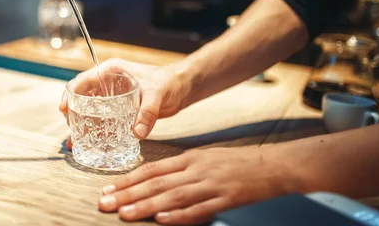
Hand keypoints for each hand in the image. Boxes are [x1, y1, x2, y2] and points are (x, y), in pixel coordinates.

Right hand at [59, 58, 190, 140]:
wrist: (182, 88)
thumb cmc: (169, 82)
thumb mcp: (157, 94)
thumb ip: (147, 111)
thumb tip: (137, 132)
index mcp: (112, 72)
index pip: (84, 80)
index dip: (70, 93)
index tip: (64, 109)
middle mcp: (109, 84)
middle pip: (83, 97)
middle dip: (73, 113)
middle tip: (70, 130)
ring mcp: (114, 97)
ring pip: (91, 110)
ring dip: (82, 124)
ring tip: (75, 141)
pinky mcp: (120, 109)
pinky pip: (103, 119)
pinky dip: (96, 130)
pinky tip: (92, 143)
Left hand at [97, 146, 302, 224]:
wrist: (272, 165)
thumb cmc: (236, 162)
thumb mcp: (205, 158)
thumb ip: (181, 169)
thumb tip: (155, 179)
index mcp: (190, 158)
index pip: (152, 169)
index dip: (128, 179)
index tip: (108, 189)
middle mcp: (196, 169)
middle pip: (156, 182)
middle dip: (128, 194)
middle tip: (106, 203)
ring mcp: (211, 185)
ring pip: (172, 196)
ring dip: (146, 206)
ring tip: (125, 214)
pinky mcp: (226, 199)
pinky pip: (199, 209)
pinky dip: (179, 215)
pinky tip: (162, 219)